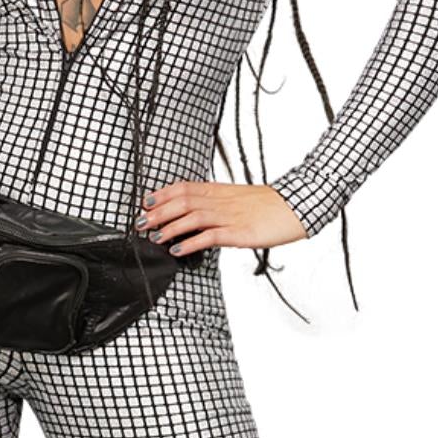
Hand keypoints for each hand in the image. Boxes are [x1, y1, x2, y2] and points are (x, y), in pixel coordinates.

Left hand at [133, 179, 307, 255]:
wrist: (297, 206)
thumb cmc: (270, 205)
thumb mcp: (239, 199)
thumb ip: (218, 204)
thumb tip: (197, 214)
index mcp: (220, 191)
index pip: (184, 187)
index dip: (162, 194)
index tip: (145, 203)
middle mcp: (222, 201)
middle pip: (182, 201)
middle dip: (158, 212)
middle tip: (140, 222)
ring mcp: (230, 216)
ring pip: (192, 216)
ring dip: (169, 227)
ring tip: (154, 237)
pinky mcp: (240, 232)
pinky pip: (211, 236)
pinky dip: (192, 242)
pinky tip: (179, 249)